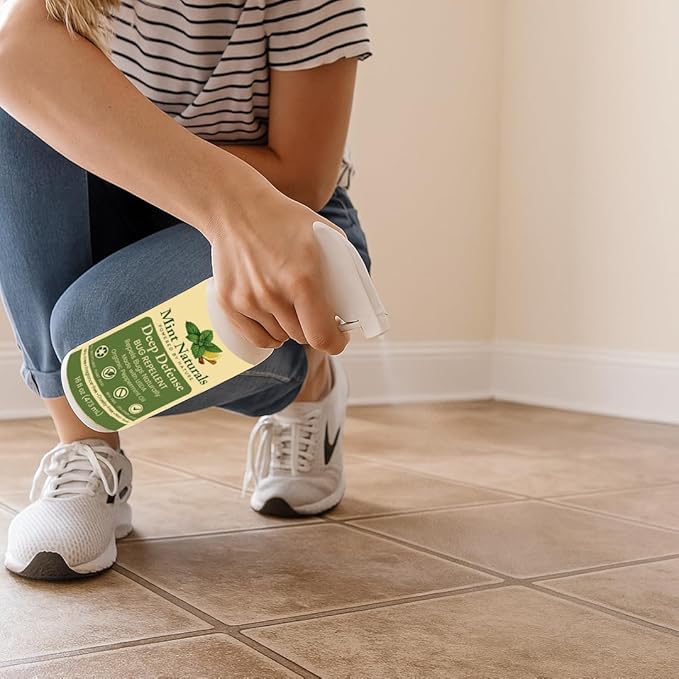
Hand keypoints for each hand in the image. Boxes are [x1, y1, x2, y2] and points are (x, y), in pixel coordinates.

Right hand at [209, 185, 349, 354]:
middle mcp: (273, 294)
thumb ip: (343, 268)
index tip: (339, 338)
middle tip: (315, 315)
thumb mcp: (326, 234)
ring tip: (292, 307)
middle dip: (313, 328)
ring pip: (279, 337)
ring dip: (290, 328)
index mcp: (302, 280)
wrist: (236, 207)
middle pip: (301, 337)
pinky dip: (269, 335)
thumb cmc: (284, 220)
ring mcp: (248, 300)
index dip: (335, 343)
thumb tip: (356, 300)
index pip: (321, 336)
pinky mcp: (228, 303)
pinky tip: (275, 323)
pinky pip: (256, 337)